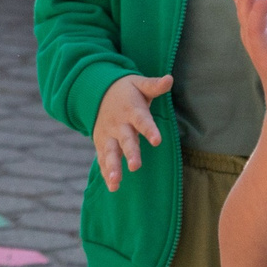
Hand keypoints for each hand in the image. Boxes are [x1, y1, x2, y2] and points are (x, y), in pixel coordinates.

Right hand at [90, 74, 172, 190]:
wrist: (97, 91)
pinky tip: (113, 187)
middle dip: (130, 153)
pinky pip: (103, 159)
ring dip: (112, 167)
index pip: (142, 120)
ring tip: (116, 182)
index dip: (149, 130)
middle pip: (125, 140)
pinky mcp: (102, 144)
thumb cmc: (126, 90)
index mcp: (131, 109)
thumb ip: (154, 85)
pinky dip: (106, 172)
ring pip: (110, 152)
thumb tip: (169, 79)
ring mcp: (108, 135)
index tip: (157, 140)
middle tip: (135, 167)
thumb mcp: (139, 84)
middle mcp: (118, 124)